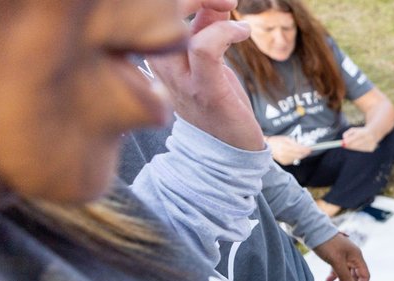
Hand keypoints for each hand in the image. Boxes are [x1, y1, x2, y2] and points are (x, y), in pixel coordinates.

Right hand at [148, 0, 264, 151]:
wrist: (228, 151)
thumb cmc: (218, 104)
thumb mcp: (208, 60)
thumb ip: (207, 30)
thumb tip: (216, 2)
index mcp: (155, 57)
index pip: (151, 17)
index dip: (175, 1)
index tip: (208, 0)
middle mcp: (160, 68)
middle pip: (157, 18)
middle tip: (223, 0)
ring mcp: (179, 80)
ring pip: (176, 29)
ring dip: (206, 7)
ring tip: (231, 9)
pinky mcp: (204, 90)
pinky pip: (204, 48)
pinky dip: (225, 32)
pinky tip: (242, 32)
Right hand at [268, 136, 311, 165]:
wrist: (267, 148)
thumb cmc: (276, 141)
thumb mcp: (285, 139)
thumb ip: (294, 143)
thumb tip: (302, 146)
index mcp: (283, 146)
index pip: (297, 149)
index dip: (304, 149)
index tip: (310, 149)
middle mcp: (283, 153)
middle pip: (298, 154)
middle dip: (304, 153)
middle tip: (309, 150)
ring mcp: (283, 159)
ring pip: (296, 158)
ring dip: (301, 155)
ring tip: (304, 152)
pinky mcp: (283, 162)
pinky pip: (293, 161)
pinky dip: (296, 158)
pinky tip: (297, 155)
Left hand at [313, 232, 368, 280]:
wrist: (312, 230)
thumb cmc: (326, 244)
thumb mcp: (336, 261)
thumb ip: (345, 276)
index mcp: (357, 257)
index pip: (364, 276)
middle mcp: (353, 257)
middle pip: (355, 276)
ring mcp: (345, 256)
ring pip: (346, 274)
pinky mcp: (336, 256)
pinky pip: (338, 270)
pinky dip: (334, 277)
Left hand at [342, 126, 379, 152]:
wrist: (374, 133)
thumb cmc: (361, 131)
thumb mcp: (353, 130)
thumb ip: (347, 133)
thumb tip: (343, 139)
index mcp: (364, 132)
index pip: (356, 137)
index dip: (349, 140)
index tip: (343, 143)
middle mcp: (368, 138)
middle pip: (356, 144)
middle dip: (349, 145)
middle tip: (344, 145)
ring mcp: (371, 144)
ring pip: (358, 148)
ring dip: (354, 147)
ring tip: (355, 142)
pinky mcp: (371, 149)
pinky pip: (362, 150)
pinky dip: (359, 148)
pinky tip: (361, 144)